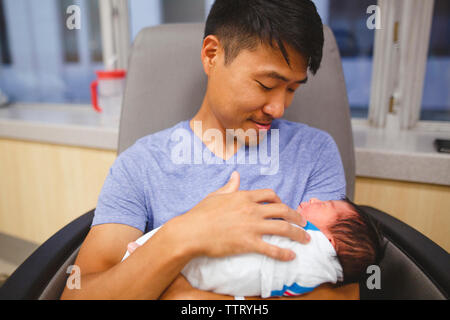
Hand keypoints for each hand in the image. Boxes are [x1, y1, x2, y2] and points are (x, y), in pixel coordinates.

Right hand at [161, 171, 309, 261]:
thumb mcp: (216, 195)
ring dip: (298, 234)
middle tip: (304, 222)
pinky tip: (291, 256)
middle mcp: (251, 210)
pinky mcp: (248, 243)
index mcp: (243, 196)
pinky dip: (284, 253)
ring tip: (305, 239)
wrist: (191, 232)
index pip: (270, 195)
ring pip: (282, 228)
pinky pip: (271, 248)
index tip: (284, 206)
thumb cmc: (200, 214)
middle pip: (282, 210)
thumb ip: (229, 186)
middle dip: (297, 216)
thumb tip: (236, 175)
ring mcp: (251, 227)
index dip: (280, 200)